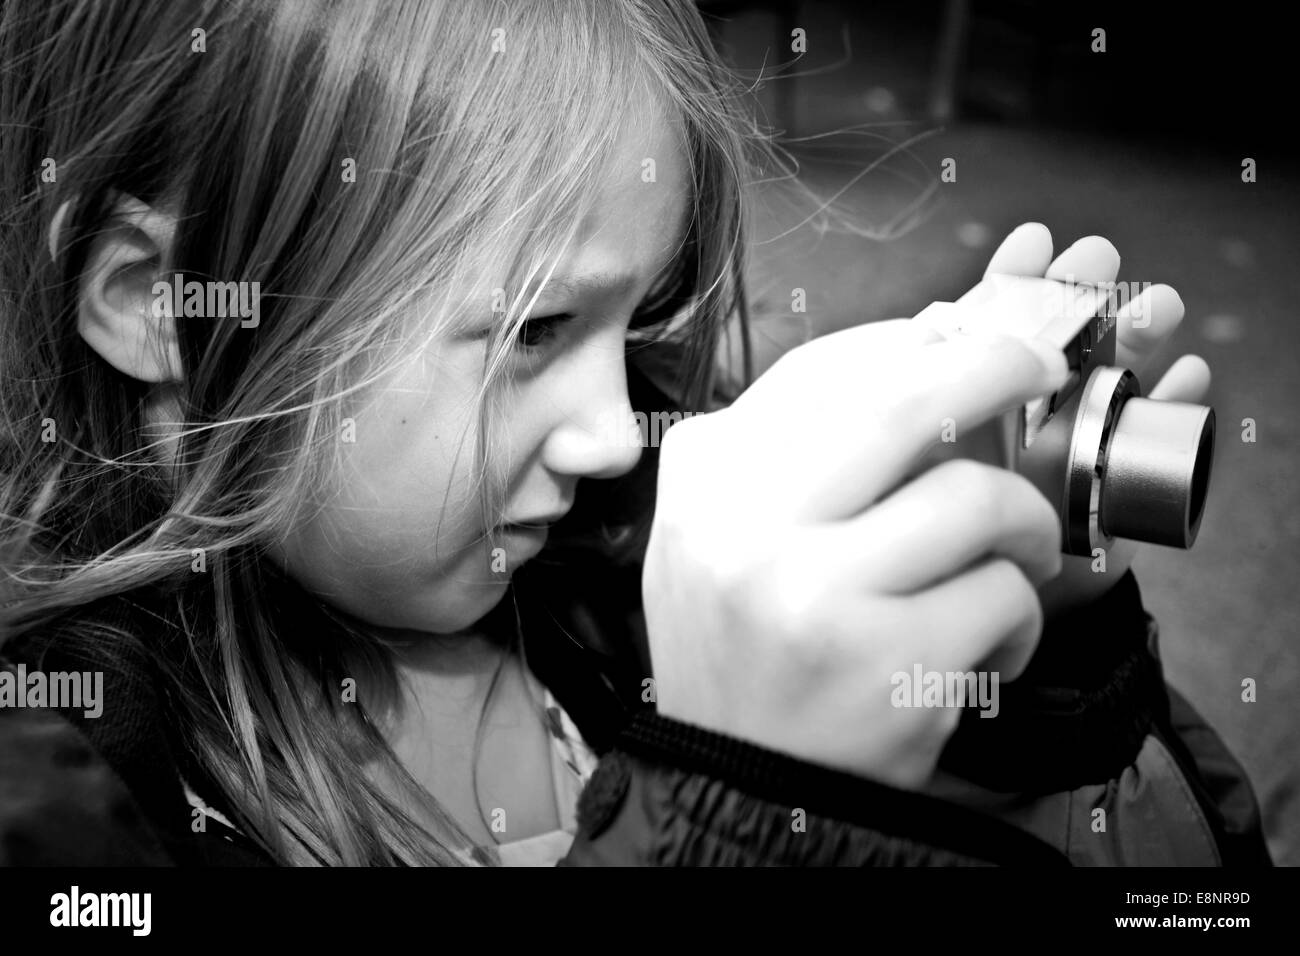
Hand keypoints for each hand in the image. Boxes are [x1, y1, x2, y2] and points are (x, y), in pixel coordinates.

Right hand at [642, 320, 1070, 788]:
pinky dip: (1020, 616)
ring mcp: (815, 591)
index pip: (824, 371)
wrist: (737, 784)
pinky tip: (988, 646)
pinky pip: (1003, 593)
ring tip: (1014, 560)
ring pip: (977, 499)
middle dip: (995, 366)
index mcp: (705, 478)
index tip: (964, 334)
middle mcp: (746, 523)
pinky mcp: (886, 661)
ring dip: (1025, 523)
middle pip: (905, 402)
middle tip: (1034, 366)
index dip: (914, 340)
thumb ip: (798, 449)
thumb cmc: (748, 647)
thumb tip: (925, 347)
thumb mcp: (726, 532)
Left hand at [961, 223, 1210, 618]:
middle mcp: (1031, 411)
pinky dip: (1175, 402)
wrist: (969, 593)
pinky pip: (1152, 439)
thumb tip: (931, 321)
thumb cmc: (938, 519)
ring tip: (1158, 304)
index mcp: (978, 396)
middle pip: (1066, 339)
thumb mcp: (921, 445)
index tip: (1031, 241)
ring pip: (1114, 376)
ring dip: (1139, 335)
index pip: (997, 325)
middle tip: (1099, 259)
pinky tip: (1188, 373)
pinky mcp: (1115, 487)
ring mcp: (1077, 445)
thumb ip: (928, 389)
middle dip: (1086, 294)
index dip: (1014, 280)